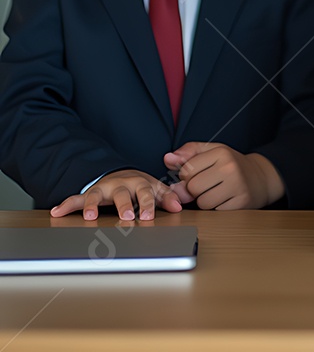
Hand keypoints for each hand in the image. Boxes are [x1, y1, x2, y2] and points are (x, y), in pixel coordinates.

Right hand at [50, 169, 188, 220]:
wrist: (121, 174)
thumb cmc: (140, 186)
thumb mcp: (155, 188)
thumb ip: (167, 197)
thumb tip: (179, 206)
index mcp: (141, 183)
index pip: (147, 193)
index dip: (148, 204)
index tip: (148, 216)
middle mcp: (122, 184)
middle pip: (123, 194)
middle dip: (124, 206)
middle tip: (127, 217)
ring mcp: (105, 188)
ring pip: (98, 195)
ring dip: (94, 205)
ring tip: (90, 215)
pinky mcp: (90, 193)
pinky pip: (77, 198)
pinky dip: (67, 204)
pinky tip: (57, 211)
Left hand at [164, 142, 284, 209]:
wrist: (260, 177)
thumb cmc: (231, 164)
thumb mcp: (212, 151)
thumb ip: (188, 152)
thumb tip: (167, 158)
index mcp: (221, 152)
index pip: (186, 171)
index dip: (188, 176)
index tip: (198, 174)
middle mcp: (230, 168)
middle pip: (192, 188)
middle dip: (195, 190)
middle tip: (207, 185)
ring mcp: (237, 186)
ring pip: (202, 203)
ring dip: (204, 201)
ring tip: (216, 192)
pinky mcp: (241, 203)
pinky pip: (215, 212)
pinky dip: (216, 209)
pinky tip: (225, 200)